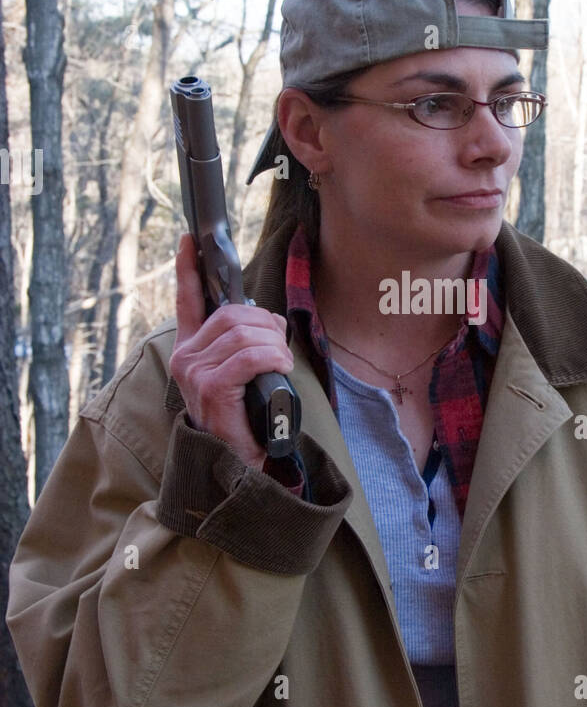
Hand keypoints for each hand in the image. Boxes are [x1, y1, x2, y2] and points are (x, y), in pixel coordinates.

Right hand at [169, 233, 294, 468]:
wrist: (233, 465)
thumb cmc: (242, 421)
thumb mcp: (240, 377)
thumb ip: (242, 347)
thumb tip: (267, 321)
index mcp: (191, 350)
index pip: (187, 301)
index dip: (188, 269)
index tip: (190, 241)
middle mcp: (186, 357)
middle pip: (232, 315)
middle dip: (265, 323)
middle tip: (279, 345)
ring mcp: (195, 372)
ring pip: (244, 334)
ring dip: (274, 344)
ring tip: (280, 363)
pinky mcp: (211, 387)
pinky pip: (250, 356)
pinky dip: (272, 358)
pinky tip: (279, 369)